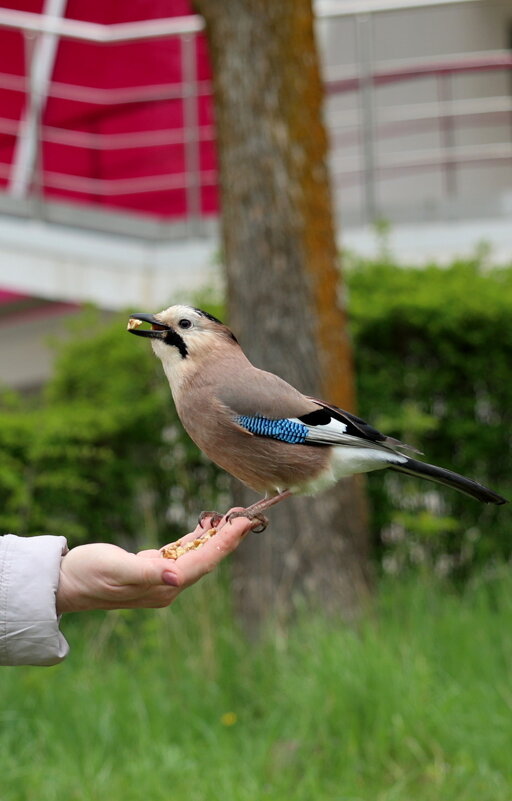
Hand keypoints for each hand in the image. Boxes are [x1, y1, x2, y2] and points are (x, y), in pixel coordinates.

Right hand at [56, 511, 255, 613]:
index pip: (204, 562)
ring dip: (216, 536)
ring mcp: (161, 578)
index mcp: (163, 587)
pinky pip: (182, 552)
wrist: (65, 583)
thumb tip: (176, 578)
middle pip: (207, 559)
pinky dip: (196, 538)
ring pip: (198, 555)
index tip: (245, 523)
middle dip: (228, 537)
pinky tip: (207, 527)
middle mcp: (167, 586)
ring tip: (234, 516)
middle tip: (248, 514)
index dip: (227, 542)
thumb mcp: (116, 569)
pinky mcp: (152, 568)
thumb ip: (147, 573)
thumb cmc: (88, 574)